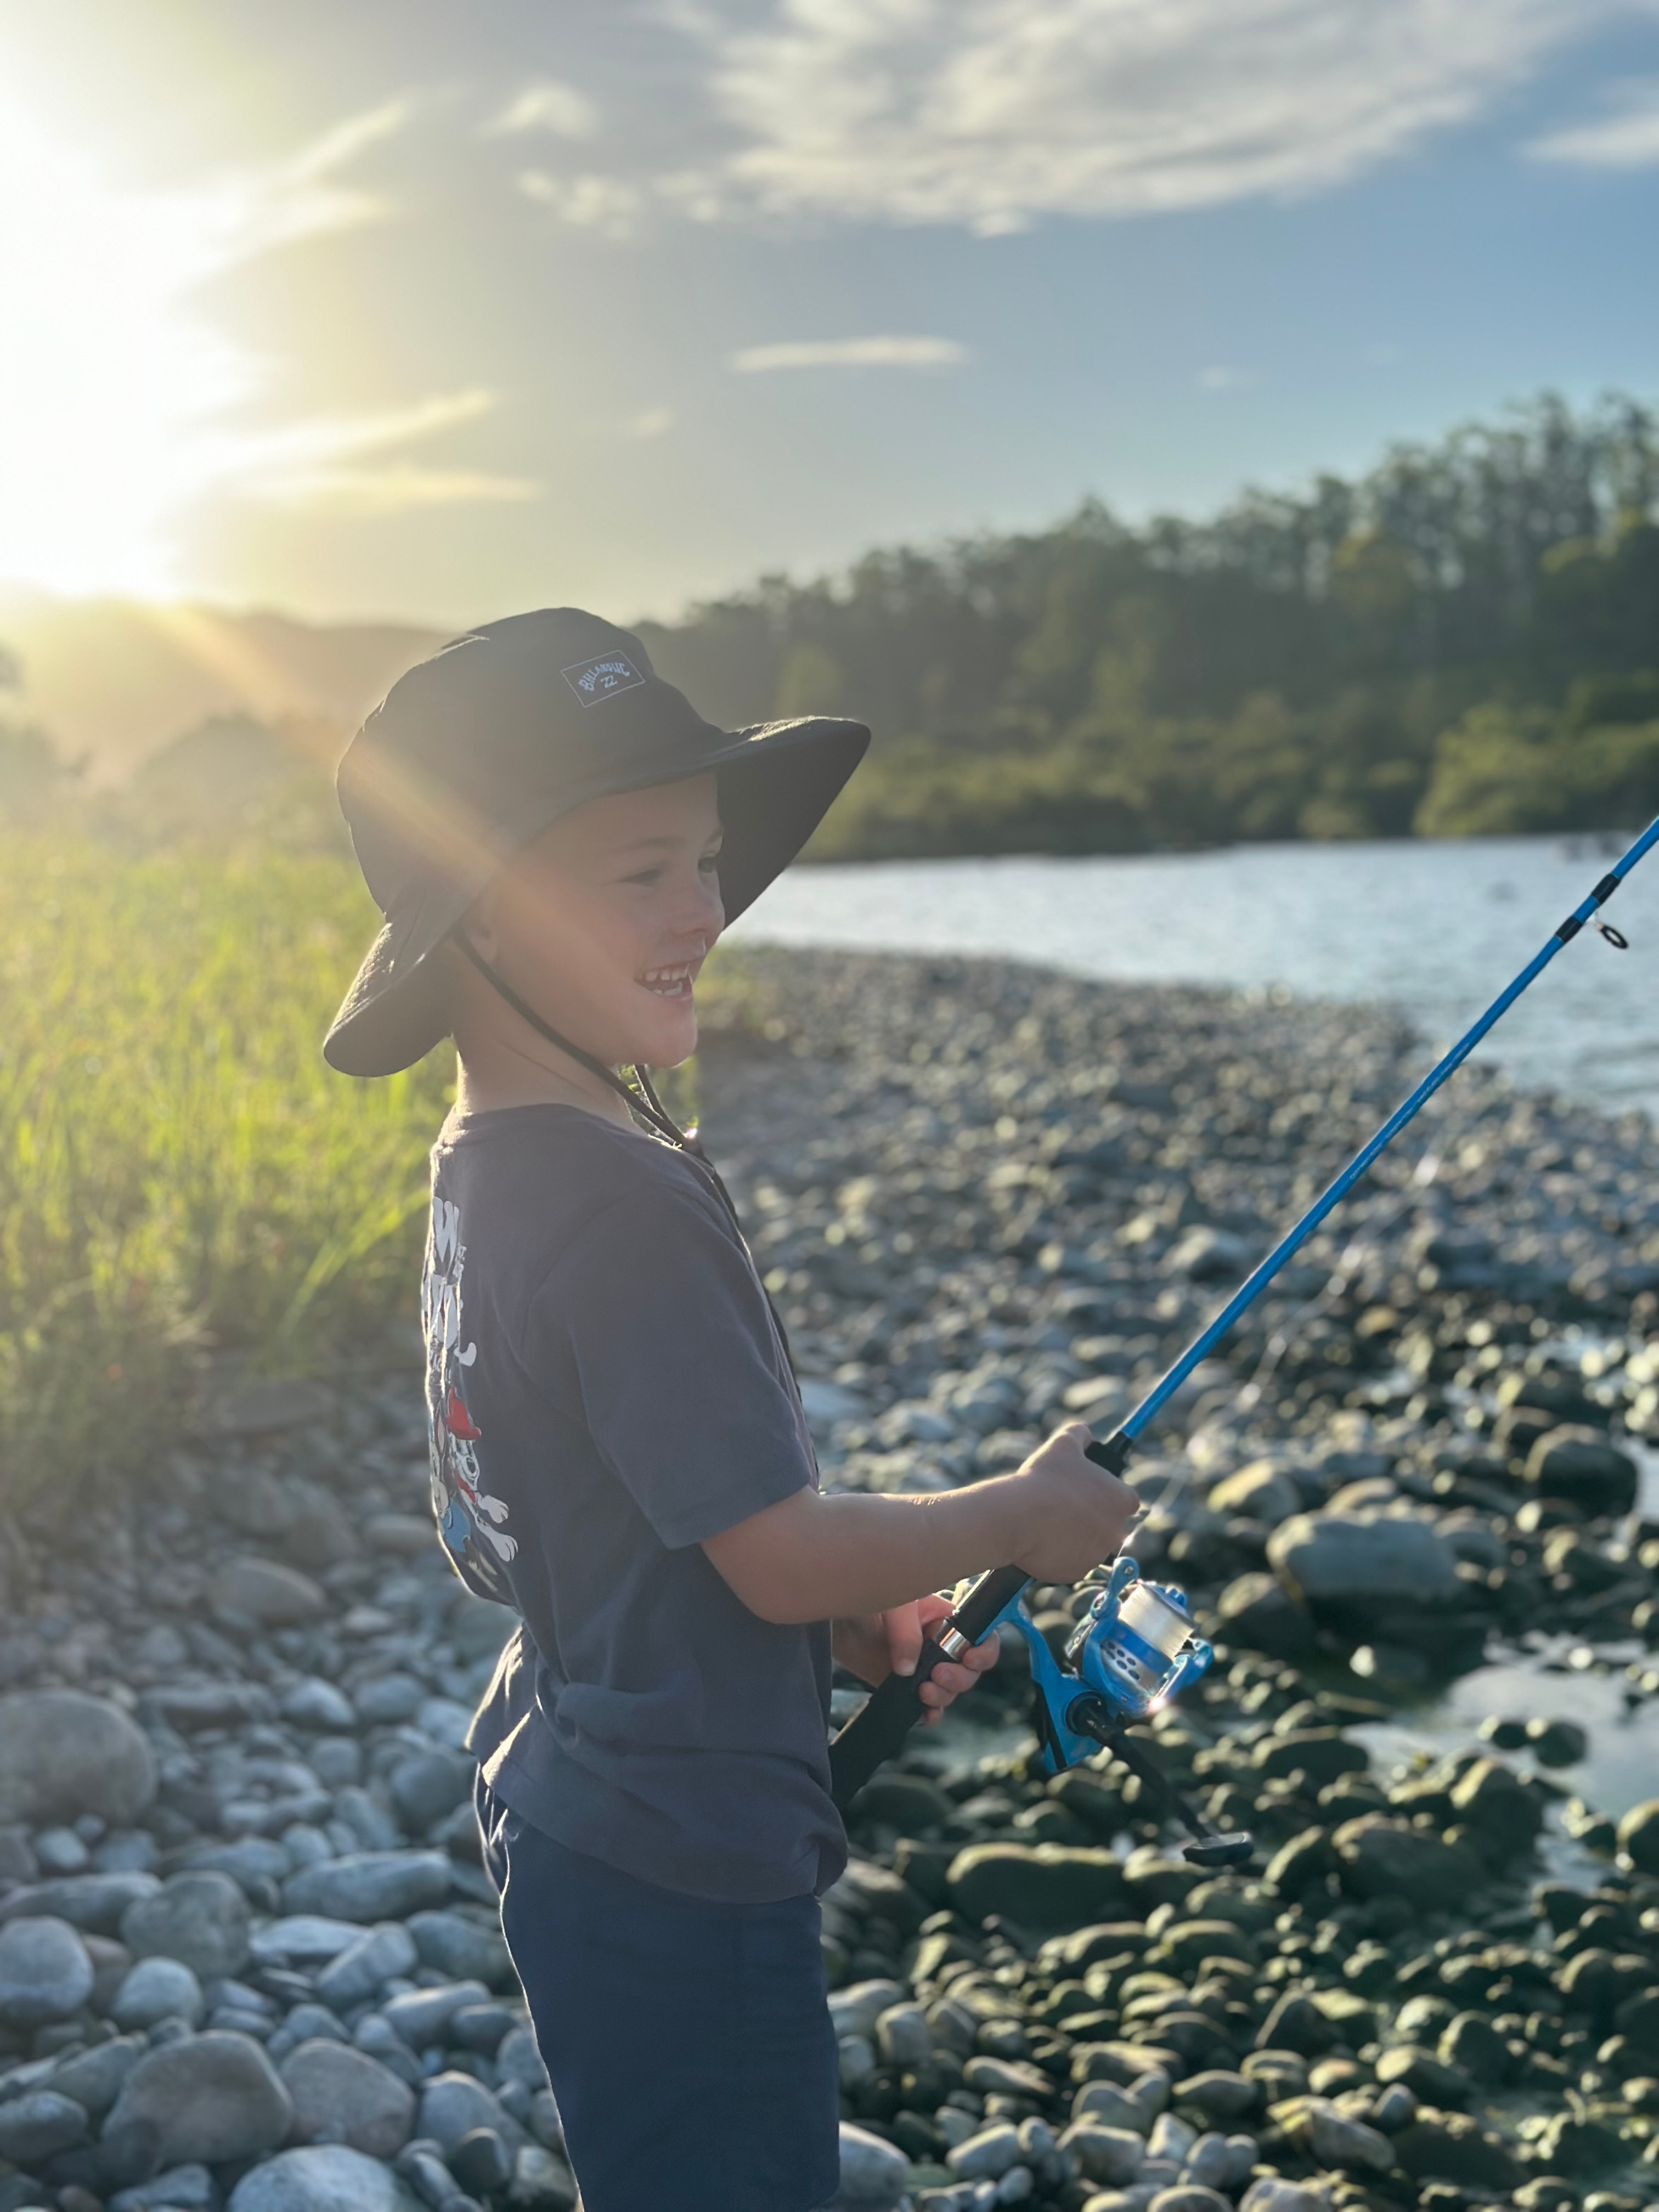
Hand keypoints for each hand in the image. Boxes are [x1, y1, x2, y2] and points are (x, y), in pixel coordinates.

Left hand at [833, 1592, 999, 1724]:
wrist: (837, 1618)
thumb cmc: (869, 1598)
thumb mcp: (892, 1604)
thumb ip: (905, 1634)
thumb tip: (909, 1670)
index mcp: (946, 1619)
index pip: (981, 1636)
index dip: (984, 1651)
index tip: (969, 1660)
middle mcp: (941, 1644)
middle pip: (969, 1671)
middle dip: (959, 1679)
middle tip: (935, 1676)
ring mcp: (924, 1666)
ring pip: (950, 1691)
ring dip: (943, 1696)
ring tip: (922, 1691)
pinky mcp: (906, 1684)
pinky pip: (926, 1705)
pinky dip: (929, 1713)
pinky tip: (923, 1713)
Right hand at [1005, 1422, 1139, 1585]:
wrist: (1018, 1517)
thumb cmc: (1044, 1479)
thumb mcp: (1063, 1444)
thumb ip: (1081, 1434)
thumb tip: (1086, 1433)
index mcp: (1122, 1500)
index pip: (1127, 1499)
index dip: (1108, 1495)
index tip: (1089, 1492)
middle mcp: (1117, 1531)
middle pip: (1109, 1524)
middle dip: (1092, 1518)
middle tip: (1065, 1507)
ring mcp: (1098, 1555)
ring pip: (1091, 1545)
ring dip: (1077, 1537)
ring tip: (1049, 1522)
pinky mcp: (1077, 1573)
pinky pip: (1072, 1563)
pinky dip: (1061, 1554)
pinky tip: (1043, 1540)